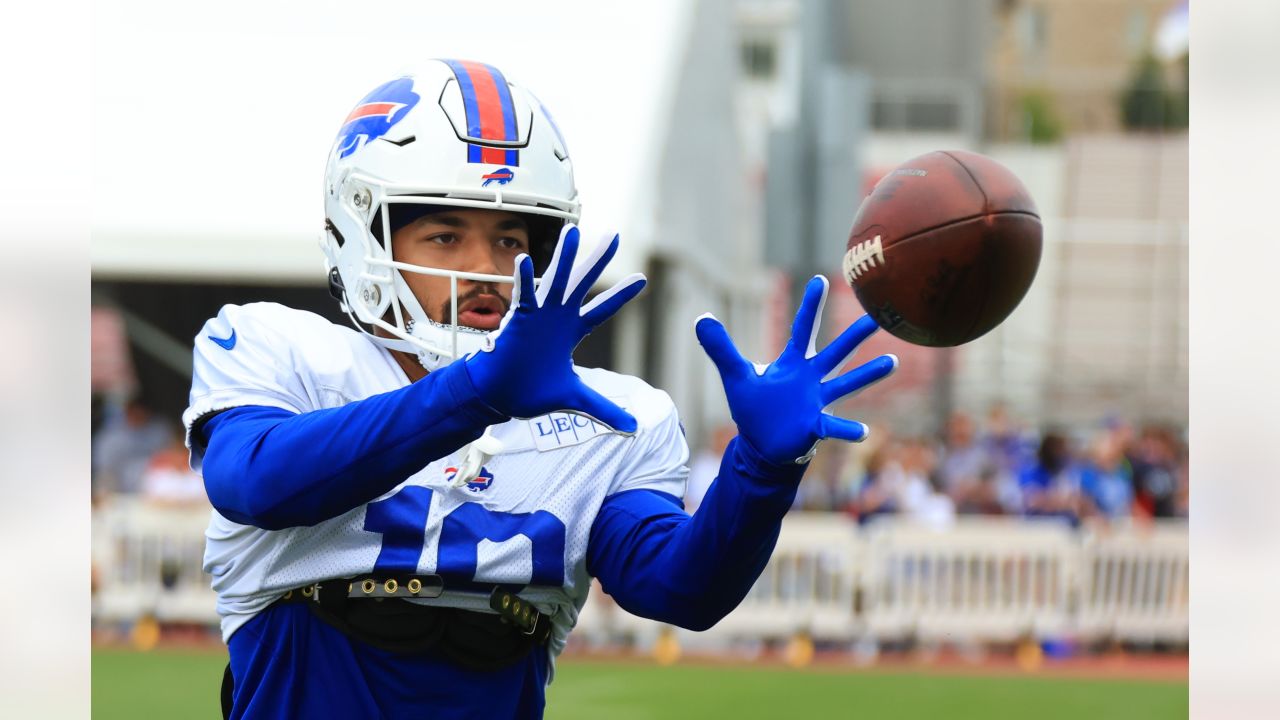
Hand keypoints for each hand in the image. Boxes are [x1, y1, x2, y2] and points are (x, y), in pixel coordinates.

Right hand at [464, 224, 646, 432]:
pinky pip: (522, 296)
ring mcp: (539, 316)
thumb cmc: (531, 392)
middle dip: (597, 259)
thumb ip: (603, 409)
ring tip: (572, 231)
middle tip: (614, 235)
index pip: (602, 309)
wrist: (499, 396)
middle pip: (582, 282)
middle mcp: (558, 318)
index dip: (620, 295)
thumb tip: (632, 427)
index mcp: (572, 331)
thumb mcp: (575, 399)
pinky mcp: (518, 321)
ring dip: (564, 257)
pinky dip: (523, 279)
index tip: (643, 278)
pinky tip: (524, 260)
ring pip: (554, 279)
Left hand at [696, 275, 897, 464]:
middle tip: (877, 315)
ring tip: (891, 361)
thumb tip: (701, 318)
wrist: (762, 445)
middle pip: (836, 351)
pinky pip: (834, 426)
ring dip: (868, 374)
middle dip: (855, 334)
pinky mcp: (815, 426)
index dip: (810, 305)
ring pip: (846, 383)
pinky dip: (847, 429)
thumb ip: (721, 348)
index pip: (803, 328)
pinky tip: (864, 431)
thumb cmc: (755, 408)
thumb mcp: (735, 375)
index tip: (820, 279)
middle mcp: (810, 378)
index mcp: (792, 363)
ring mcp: (817, 402)